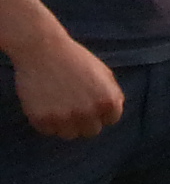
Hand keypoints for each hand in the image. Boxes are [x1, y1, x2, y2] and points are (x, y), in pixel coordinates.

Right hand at [6, 24, 122, 136]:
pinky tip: (44, 104)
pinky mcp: (42, 120)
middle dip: (84, 120)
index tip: (89, 101)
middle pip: (91, 131)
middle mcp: (88, 113)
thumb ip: (112, 94)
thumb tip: (113, 113)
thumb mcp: (103, 73)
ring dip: (65, 124)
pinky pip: (48, 131)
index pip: (110, 120)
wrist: (42, 49)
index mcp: (108, 101)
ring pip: (69, 134)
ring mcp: (65, 118)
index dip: (100, 111)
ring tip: (58, 105)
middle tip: (73, 106)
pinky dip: (46, 121)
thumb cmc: (74, 59)